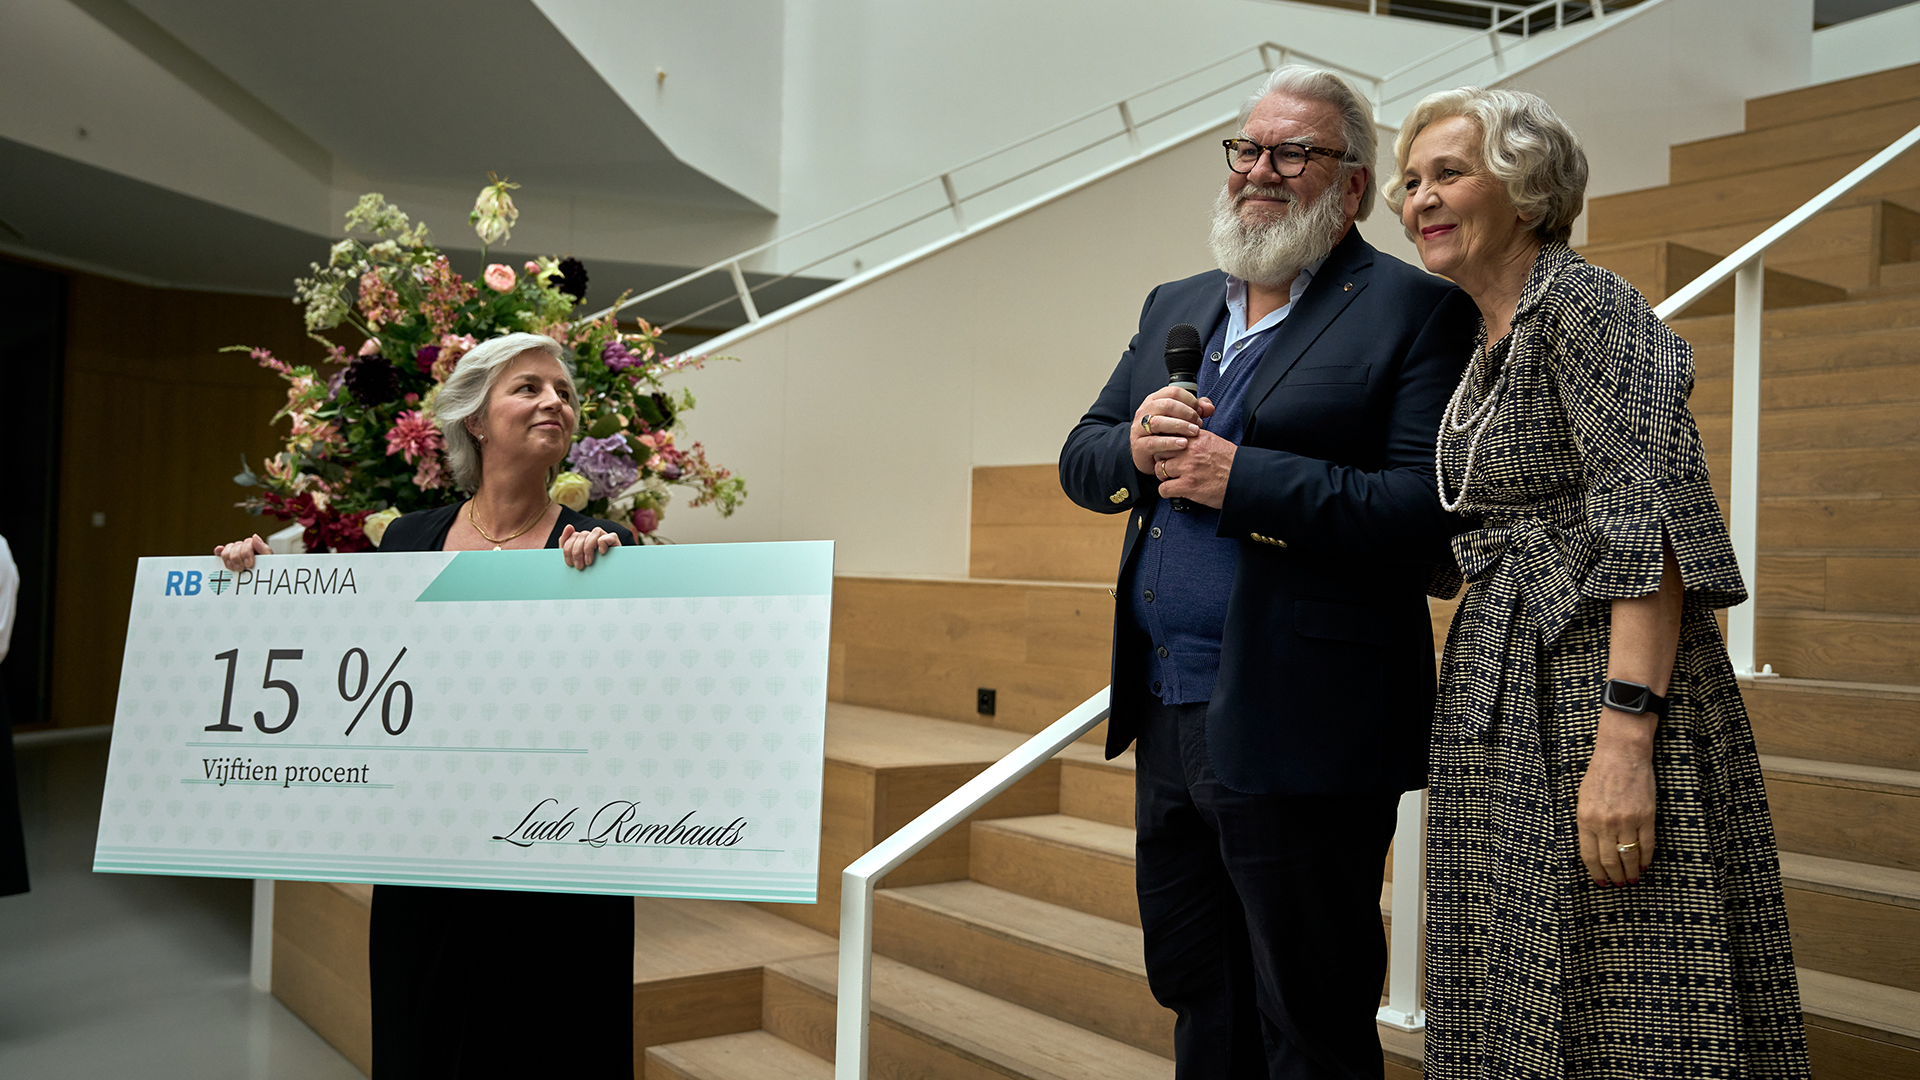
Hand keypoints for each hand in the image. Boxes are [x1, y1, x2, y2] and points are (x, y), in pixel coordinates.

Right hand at [214, 534, 269, 570]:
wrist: (262, 580)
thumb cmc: (266, 571)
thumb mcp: (269, 560)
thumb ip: (264, 548)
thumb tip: (254, 536)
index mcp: (254, 546)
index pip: (247, 543)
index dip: (246, 553)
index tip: (249, 564)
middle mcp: (244, 548)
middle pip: (236, 547)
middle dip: (237, 559)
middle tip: (241, 569)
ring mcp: (235, 553)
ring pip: (227, 550)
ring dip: (229, 559)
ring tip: (234, 568)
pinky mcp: (228, 559)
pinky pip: (220, 552)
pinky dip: (218, 552)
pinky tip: (219, 552)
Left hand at [559, 524, 619, 569]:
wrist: (605, 585)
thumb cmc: (588, 572)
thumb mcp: (573, 560)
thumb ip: (566, 543)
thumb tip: (569, 526)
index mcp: (584, 539)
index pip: (574, 536)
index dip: (568, 549)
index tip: (570, 564)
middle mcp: (594, 537)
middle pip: (583, 534)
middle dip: (577, 551)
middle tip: (579, 567)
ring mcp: (606, 538)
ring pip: (596, 531)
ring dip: (589, 547)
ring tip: (589, 562)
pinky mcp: (616, 543)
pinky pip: (610, 536)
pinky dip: (604, 543)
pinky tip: (601, 553)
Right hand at [1129, 388, 1213, 474]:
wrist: (1148, 455)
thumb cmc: (1165, 434)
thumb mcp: (1180, 419)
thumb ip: (1196, 410)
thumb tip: (1209, 407)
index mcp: (1154, 400)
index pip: (1173, 392)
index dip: (1190, 400)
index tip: (1200, 412)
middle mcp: (1144, 411)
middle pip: (1166, 405)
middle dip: (1187, 413)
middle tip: (1199, 424)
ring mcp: (1138, 428)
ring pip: (1159, 422)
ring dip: (1180, 426)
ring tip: (1194, 432)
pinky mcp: (1138, 445)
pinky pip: (1154, 442)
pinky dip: (1170, 443)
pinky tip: (1183, 444)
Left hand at [1153, 429, 1235, 508]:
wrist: (1244, 479)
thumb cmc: (1231, 463)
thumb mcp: (1213, 442)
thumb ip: (1195, 439)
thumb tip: (1180, 438)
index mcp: (1196, 438)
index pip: (1168, 435)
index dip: (1165, 444)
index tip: (1166, 450)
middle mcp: (1190, 450)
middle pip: (1159, 451)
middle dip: (1161, 459)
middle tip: (1167, 465)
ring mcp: (1188, 468)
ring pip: (1159, 469)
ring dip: (1163, 476)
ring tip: (1171, 479)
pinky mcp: (1188, 486)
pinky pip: (1164, 489)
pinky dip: (1166, 491)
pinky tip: (1173, 490)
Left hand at [1576, 708, 1656, 884]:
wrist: (1622, 754)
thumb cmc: (1600, 775)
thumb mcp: (1583, 800)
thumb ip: (1587, 824)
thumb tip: (1593, 849)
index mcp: (1585, 819)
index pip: (1590, 856)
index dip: (1596, 873)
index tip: (1601, 883)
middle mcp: (1605, 823)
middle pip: (1610, 860)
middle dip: (1614, 876)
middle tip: (1619, 884)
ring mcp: (1626, 821)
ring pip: (1629, 856)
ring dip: (1631, 871)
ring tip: (1632, 879)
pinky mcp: (1646, 816)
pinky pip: (1647, 844)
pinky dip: (1646, 859)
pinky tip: (1645, 865)